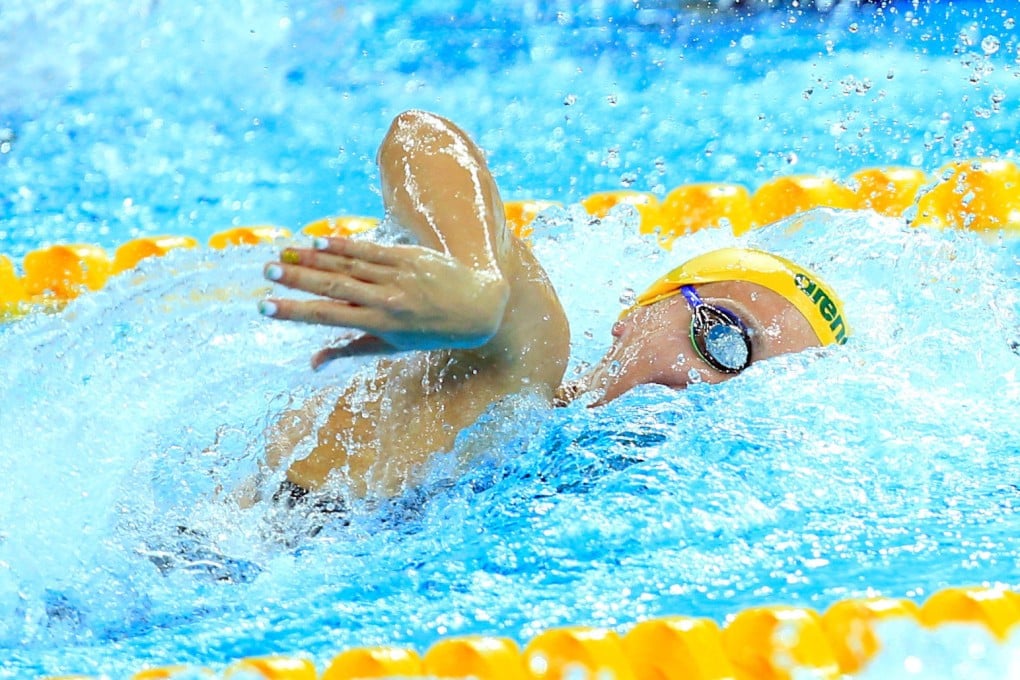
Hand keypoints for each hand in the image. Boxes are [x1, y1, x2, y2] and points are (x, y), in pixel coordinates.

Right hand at [260, 237, 509, 363]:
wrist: (477, 307)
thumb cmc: (429, 331)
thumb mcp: (393, 347)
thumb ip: (351, 350)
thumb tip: (313, 363)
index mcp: (380, 325)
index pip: (329, 317)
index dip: (295, 311)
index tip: (265, 306)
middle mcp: (386, 300)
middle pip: (333, 287)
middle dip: (297, 280)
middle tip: (266, 272)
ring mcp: (397, 276)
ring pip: (348, 265)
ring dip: (312, 258)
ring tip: (283, 254)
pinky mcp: (408, 256)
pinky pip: (370, 249)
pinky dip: (343, 244)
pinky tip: (318, 241)